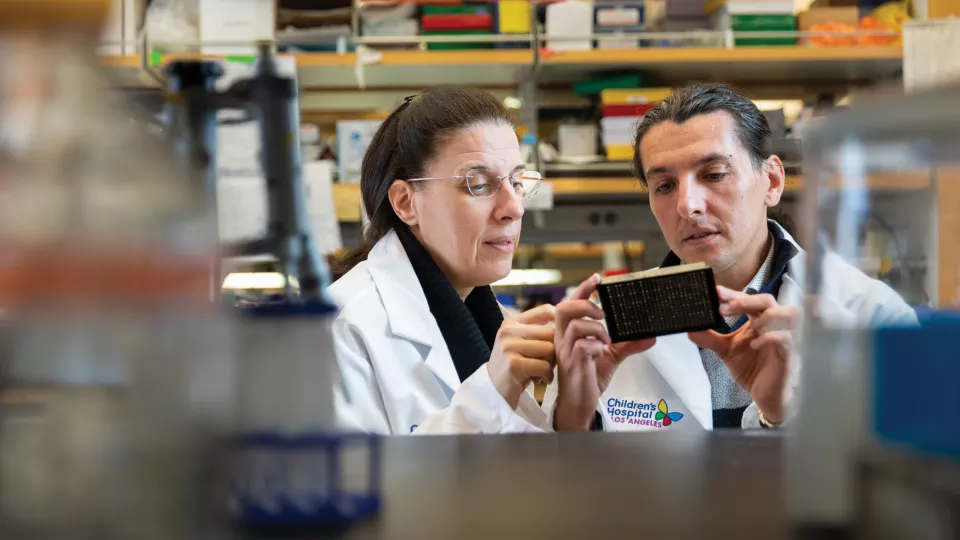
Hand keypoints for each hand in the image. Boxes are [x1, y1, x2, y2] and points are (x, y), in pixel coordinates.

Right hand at [487, 304, 556, 408]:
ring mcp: (509, 347)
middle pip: (551, 332)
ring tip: (542, 372)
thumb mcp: (521, 343)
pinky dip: (547, 376)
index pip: (546, 310)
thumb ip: (538, 330)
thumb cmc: (514, 366)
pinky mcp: (513, 364)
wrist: (493, 391)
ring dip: (551, 364)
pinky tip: (540, 380)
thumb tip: (566, 318)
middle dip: (555, 350)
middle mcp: (508, 331)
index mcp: (512, 322)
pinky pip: (544, 366)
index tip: (561, 339)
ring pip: (549, 349)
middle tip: (548, 363)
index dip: (560, 324)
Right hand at [553, 274, 655, 430]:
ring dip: (597, 328)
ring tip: (606, 340)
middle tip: (602, 312)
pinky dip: (596, 346)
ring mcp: (565, 351)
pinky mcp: (572, 364)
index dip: (583, 289)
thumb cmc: (588, 377)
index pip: (570, 304)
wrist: (580, 403)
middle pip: (564, 308)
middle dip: (585, 304)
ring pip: (575, 326)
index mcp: (568, 332)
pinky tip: (601, 353)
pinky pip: (582, 346)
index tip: (597, 278)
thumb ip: (627, 344)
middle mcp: (563, 339)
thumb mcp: (610, 356)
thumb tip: (650, 337)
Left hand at [688, 286, 799, 423]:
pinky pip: (786, 338)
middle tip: (725, 307)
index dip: (734, 294)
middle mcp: (773, 325)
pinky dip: (770, 337)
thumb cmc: (751, 368)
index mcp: (758, 320)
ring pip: (788, 313)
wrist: (763, 395)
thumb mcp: (725, 351)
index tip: (716, 292)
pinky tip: (754, 345)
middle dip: (747, 300)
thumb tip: (690, 329)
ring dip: (767, 315)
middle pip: (768, 299)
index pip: (749, 299)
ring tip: (749, 324)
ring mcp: (784, 338)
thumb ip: (710, 339)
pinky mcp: (789, 354)